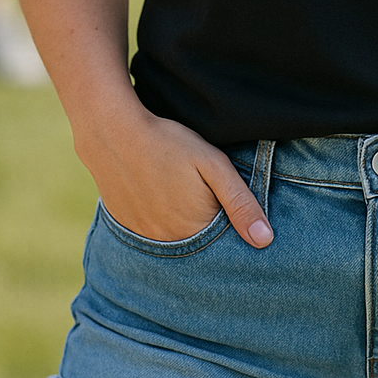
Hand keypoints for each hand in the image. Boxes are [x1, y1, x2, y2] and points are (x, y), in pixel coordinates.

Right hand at [76, 104, 272, 247]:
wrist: (112, 132)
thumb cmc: (168, 143)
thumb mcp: (213, 165)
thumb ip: (240, 202)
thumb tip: (265, 240)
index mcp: (194, 230)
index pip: (224, 243)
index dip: (233, 225)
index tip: (229, 205)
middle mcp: (168, 243)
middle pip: (200, 244)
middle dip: (210, 227)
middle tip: (203, 193)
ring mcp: (144, 238)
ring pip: (177, 241)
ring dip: (186, 227)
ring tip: (183, 193)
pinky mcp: (127, 227)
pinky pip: (152, 235)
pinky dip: (163, 222)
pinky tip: (163, 198)